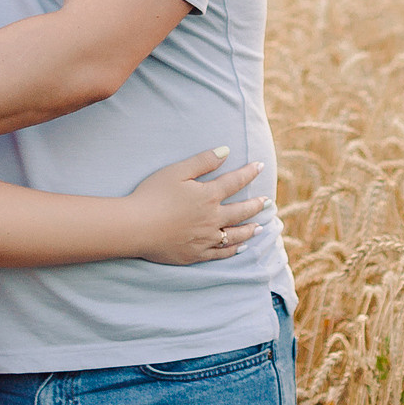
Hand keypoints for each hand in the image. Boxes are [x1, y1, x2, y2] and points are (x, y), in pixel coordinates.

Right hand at [128, 148, 267, 265]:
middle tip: (268, 202)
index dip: (249, 173)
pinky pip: (221, 253)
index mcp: (208, 196)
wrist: (136, 227)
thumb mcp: (177, 171)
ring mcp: (205, 239)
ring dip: (250, 229)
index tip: (260, 166)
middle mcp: (212, 218)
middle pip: (241, 211)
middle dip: (256, 205)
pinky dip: (233, 250)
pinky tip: (240, 248)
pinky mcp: (196, 254)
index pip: (235, 182)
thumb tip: (226, 150)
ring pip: (235, 235)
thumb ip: (203, 161)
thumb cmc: (152, 195)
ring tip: (260, 227)